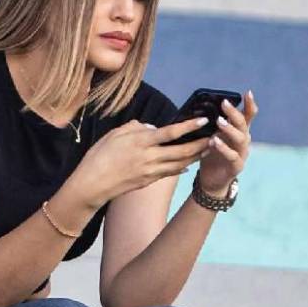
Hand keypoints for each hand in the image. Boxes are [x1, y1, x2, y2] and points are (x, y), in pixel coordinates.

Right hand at [71, 117, 211, 206]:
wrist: (92, 185)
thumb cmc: (99, 156)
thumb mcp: (114, 134)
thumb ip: (135, 127)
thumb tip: (151, 127)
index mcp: (141, 142)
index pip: (171, 132)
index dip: (189, 127)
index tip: (204, 121)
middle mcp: (149, 157)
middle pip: (181, 151)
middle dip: (200, 145)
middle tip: (215, 138)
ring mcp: (150, 171)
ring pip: (179, 164)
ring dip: (194, 157)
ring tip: (207, 150)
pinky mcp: (148, 181)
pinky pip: (169, 173)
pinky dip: (180, 168)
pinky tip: (188, 164)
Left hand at [197, 90, 256, 195]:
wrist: (212, 180)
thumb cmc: (212, 155)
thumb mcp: (214, 135)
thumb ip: (215, 124)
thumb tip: (206, 106)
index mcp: (239, 132)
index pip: (248, 116)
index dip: (250, 105)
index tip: (248, 92)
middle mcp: (243, 141)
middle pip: (243, 124)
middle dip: (234, 113)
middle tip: (224, 103)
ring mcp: (242, 154)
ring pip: (241, 139)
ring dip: (230, 128)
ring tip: (218, 121)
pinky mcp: (236, 166)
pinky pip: (232, 156)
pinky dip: (224, 148)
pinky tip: (214, 141)